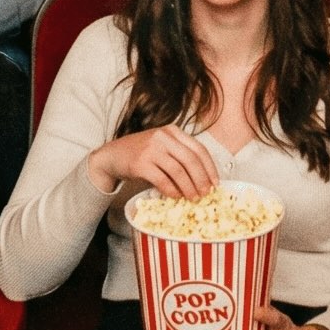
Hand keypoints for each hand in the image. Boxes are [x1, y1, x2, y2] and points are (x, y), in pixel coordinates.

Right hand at [88, 125, 217, 199]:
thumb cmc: (142, 154)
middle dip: (202, 179)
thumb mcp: (162, 148)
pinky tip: (175, 197)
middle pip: (191, 159)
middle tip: (207, 194)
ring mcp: (151, 148)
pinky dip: (172, 191)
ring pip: (178, 171)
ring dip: (189, 187)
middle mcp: (163, 136)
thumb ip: (179, 157)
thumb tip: (202, 180)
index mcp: (173, 131)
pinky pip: (162, 180)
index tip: (215, 183)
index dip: (210, 167)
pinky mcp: (141, 163)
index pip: (198, 148)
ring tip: (193, 198)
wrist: (113, 156)